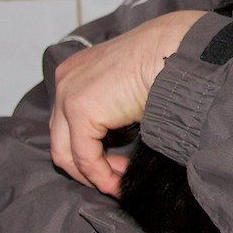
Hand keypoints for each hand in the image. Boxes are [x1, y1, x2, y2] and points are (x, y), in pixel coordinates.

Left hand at [49, 10, 205, 194]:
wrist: (171, 50)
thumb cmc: (161, 61)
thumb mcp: (127, 86)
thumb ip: (112, 109)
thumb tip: (117, 140)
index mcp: (75, 72)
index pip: (68, 122)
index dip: (88, 147)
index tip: (115, 162)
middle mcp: (65, 81)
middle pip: (61, 139)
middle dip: (88, 165)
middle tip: (115, 176)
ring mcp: (67, 95)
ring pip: (66, 153)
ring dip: (93, 174)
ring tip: (118, 181)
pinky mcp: (79, 111)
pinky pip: (85, 157)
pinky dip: (100, 175)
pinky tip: (117, 182)